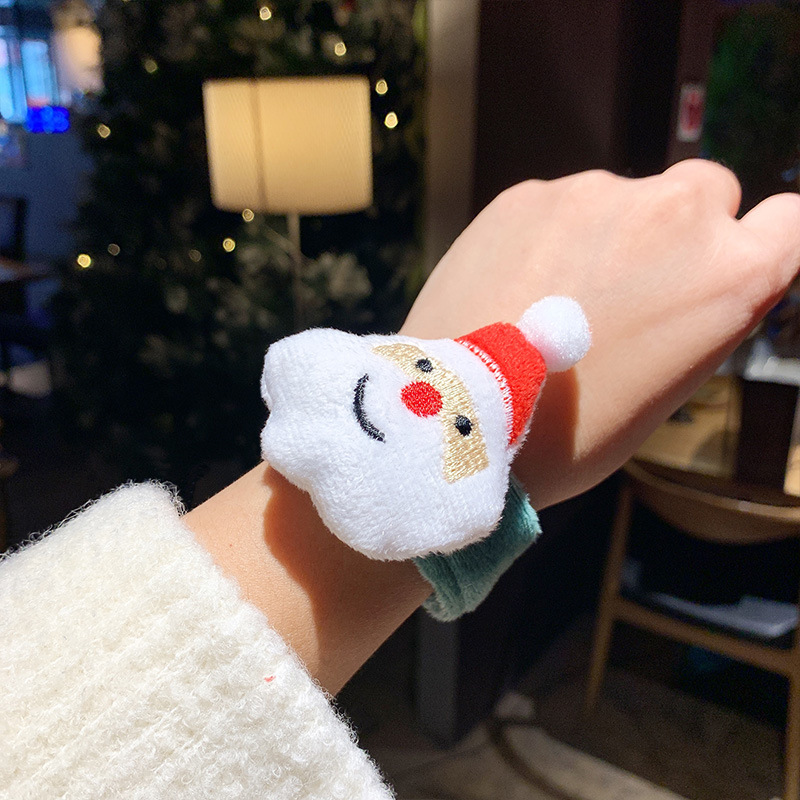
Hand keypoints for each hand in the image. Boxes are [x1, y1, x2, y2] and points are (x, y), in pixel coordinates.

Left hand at [402, 160, 799, 507]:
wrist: (460, 421)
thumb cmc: (571, 434)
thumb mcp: (665, 388)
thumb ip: (698, 313)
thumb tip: (694, 276)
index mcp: (730, 274)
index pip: (790, 221)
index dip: (759, 242)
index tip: (728, 264)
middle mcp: (675, 211)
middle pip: (704, 191)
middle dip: (680, 230)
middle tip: (627, 285)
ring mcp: (596, 192)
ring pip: (624, 195)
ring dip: (605, 232)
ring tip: (551, 297)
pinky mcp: (527, 192)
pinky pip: (558, 204)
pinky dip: (547, 233)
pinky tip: (511, 284)